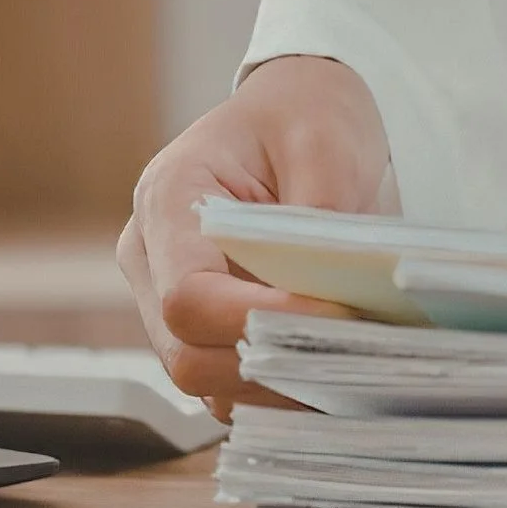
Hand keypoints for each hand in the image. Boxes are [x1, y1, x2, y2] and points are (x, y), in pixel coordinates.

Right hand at [118, 56, 391, 415]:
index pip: (186, 295)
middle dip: (270, 367)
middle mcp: (150, 256)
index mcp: (166, 198)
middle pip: (186, 353)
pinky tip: (337, 375)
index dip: (258, 320)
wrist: (300, 115)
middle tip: (356, 355)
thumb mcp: (325, 142)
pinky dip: (281, 392)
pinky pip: (230, 384)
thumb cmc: (305, 117)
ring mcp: (166, 299)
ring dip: (279, 389)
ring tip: (355, 369)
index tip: (335, 315)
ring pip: (205, 382)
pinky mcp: (202, 329)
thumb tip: (330, 301)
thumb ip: (318, 221)